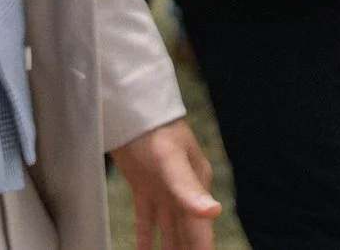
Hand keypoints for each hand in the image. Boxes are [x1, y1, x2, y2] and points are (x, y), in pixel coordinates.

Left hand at [113, 118, 219, 248]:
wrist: (127, 103)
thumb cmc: (153, 126)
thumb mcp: (170, 157)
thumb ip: (187, 186)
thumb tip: (213, 211)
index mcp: (196, 185)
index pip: (200, 230)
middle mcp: (183, 191)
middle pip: (187, 234)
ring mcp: (164, 189)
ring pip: (168, 230)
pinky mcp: (144, 186)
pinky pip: (146, 219)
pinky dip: (144, 238)